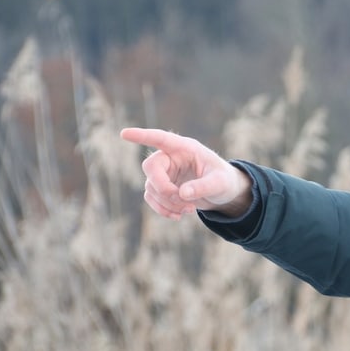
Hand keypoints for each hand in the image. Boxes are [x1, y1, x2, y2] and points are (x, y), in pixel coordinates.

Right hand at [120, 127, 252, 219]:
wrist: (223, 192)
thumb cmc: (224, 180)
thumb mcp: (220, 183)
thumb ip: (203, 186)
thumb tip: (182, 193)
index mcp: (185, 148)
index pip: (160, 138)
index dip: (142, 136)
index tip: (125, 134)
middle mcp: (171, 157)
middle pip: (151, 167)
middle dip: (163, 187)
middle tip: (182, 200)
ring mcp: (165, 172)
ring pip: (151, 187)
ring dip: (167, 202)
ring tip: (190, 210)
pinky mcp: (162, 187)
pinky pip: (152, 198)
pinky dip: (163, 209)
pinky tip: (179, 216)